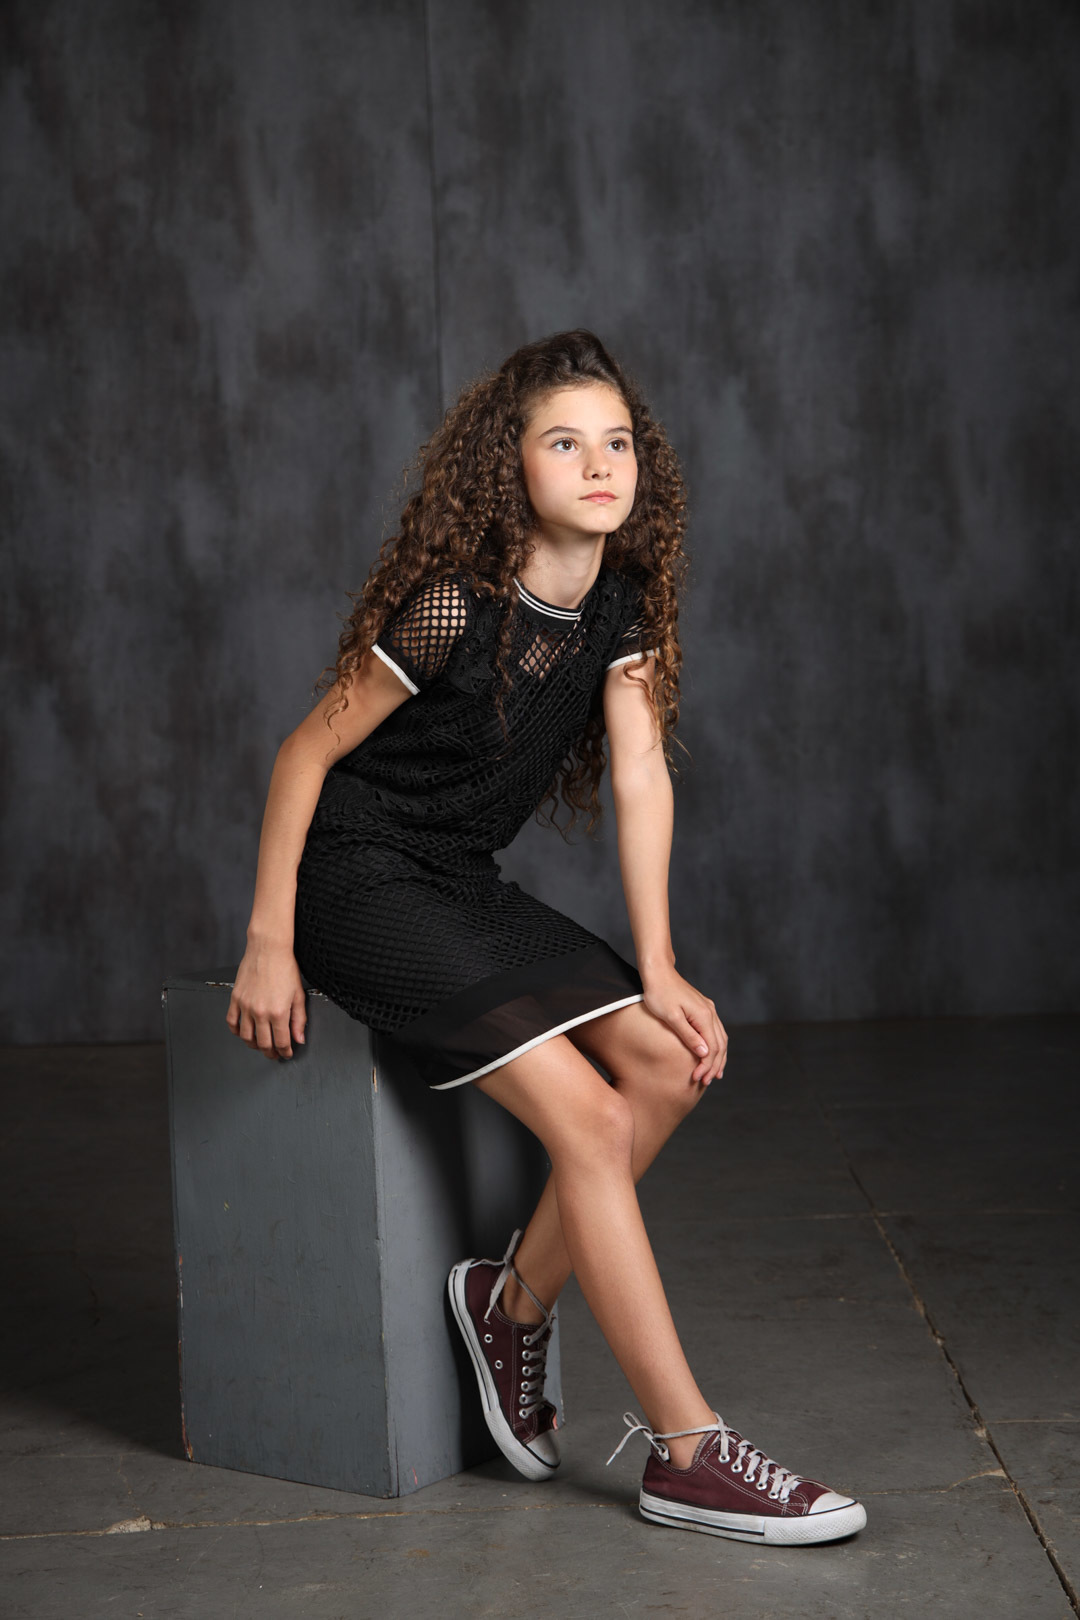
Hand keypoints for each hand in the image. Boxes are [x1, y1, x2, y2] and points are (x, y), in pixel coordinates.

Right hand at [226, 941, 307, 1059]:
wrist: (268, 949)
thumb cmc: (285, 968)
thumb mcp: (299, 995)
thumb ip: (299, 1020)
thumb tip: (299, 1039)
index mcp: (279, 1012)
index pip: (281, 1042)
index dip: (285, 1052)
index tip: (287, 1054)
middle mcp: (260, 1012)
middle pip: (263, 1044)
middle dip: (270, 1053)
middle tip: (274, 1054)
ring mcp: (246, 1006)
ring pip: (246, 1037)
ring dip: (254, 1045)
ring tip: (260, 1045)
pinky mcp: (235, 999)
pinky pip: (232, 1022)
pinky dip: (237, 1032)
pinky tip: (244, 1033)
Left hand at [641, 966, 727, 1085]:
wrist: (658, 971)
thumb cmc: (659, 993)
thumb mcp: (671, 1017)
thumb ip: (688, 1035)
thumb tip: (704, 1053)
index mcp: (704, 1016)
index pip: (712, 1048)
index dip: (706, 1066)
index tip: (696, 1079)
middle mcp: (710, 1012)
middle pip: (720, 1045)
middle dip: (714, 1065)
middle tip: (705, 1082)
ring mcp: (708, 1009)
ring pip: (720, 1038)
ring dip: (718, 1057)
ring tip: (714, 1074)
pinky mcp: (703, 1008)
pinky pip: (715, 1031)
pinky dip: (716, 1045)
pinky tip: (711, 1054)